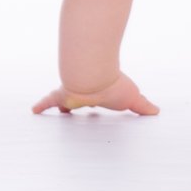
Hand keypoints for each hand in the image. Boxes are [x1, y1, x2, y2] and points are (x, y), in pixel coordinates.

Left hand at [32, 72, 159, 115]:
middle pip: (79, 99)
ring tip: (49, 109)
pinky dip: (42, 105)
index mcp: (101, 93)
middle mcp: (85, 92)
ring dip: (57, 104)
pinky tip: (34, 110)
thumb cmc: (114, 87)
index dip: (95, 102)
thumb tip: (156, 111)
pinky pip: (49, 101)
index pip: (97, 98)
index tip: (93, 107)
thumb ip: (143, 105)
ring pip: (62, 99)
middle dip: (74, 105)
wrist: (95, 78)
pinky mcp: (61, 96)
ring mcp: (72, 94)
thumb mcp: (133, 98)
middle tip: (69, 111)